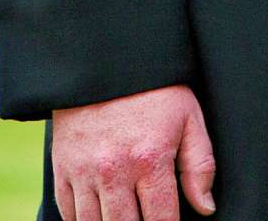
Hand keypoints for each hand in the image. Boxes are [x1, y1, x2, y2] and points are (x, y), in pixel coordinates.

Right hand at [51, 84, 216, 219]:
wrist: (104, 62)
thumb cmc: (154, 90)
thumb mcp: (188, 118)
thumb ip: (199, 165)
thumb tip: (205, 208)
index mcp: (149, 159)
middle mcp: (113, 170)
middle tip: (147, 219)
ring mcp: (83, 170)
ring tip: (126, 218)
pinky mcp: (62, 167)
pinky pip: (68, 211)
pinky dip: (83, 220)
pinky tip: (100, 215)